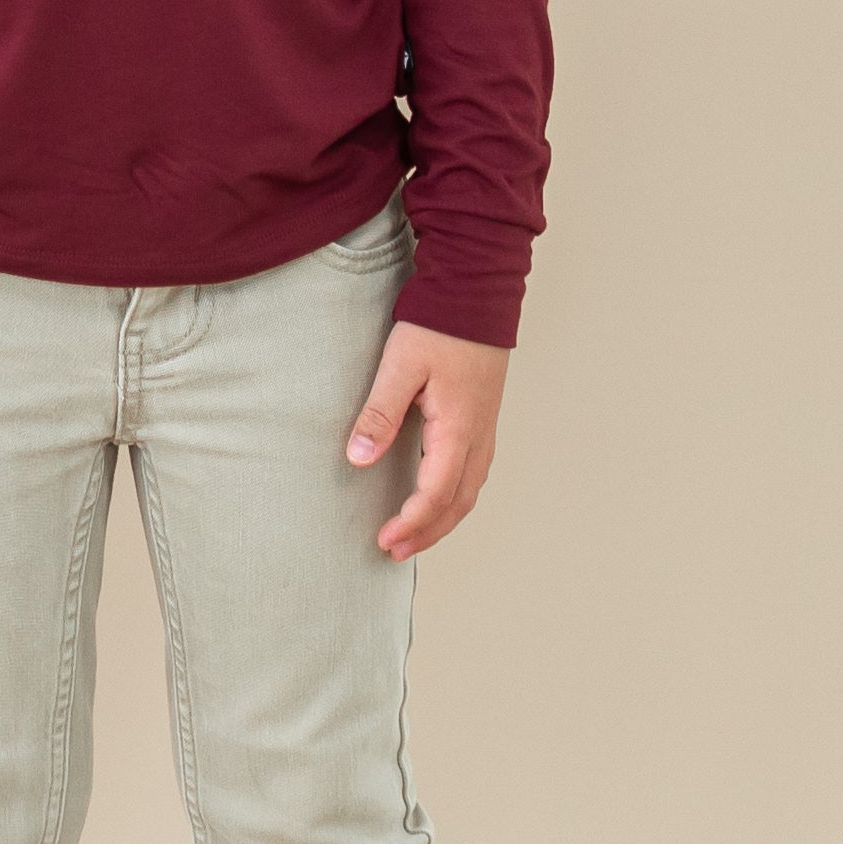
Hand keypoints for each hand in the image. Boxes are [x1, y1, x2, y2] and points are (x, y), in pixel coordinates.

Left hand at [345, 321, 508, 560]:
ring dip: (443, 519)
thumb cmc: (439, 325)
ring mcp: (485, 427)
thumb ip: (379, 414)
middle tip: (394, 552)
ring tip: (414, 535)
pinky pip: (473, 472)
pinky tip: (437, 497)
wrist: (476, 292)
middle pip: (458, 502)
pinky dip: (454, 496)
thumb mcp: (400, 366)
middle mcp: (478, 434)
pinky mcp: (482, 417)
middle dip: (428, 532)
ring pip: (470, 489)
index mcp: (458, 428)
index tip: (383, 540)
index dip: (411, 522)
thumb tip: (358, 459)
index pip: (436, 493)